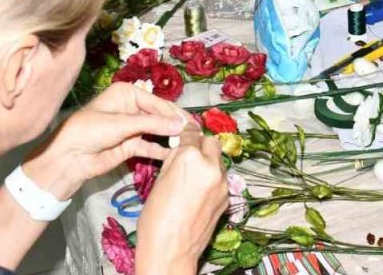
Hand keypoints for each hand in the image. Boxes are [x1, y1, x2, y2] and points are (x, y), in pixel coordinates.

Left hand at [22, 83, 188, 199]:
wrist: (69, 157)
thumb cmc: (90, 130)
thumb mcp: (122, 123)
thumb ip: (153, 124)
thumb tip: (181, 125)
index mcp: (126, 93)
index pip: (157, 102)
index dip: (174, 113)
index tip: (191, 123)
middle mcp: (131, 108)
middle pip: (159, 116)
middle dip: (175, 124)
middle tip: (195, 134)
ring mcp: (131, 128)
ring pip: (157, 131)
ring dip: (171, 137)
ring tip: (189, 144)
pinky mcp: (130, 145)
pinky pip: (151, 146)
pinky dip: (162, 150)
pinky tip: (176, 154)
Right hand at [134, 127, 226, 274]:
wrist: (171, 250)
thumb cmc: (156, 218)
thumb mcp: (159, 181)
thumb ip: (174, 159)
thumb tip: (181, 147)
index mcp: (190, 158)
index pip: (191, 132)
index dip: (185, 133)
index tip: (184, 134)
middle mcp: (211, 166)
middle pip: (211, 142)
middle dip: (201, 145)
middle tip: (189, 156)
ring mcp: (222, 183)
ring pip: (218, 161)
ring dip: (208, 163)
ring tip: (193, 178)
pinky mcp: (227, 198)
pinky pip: (221, 180)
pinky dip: (212, 181)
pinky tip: (199, 194)